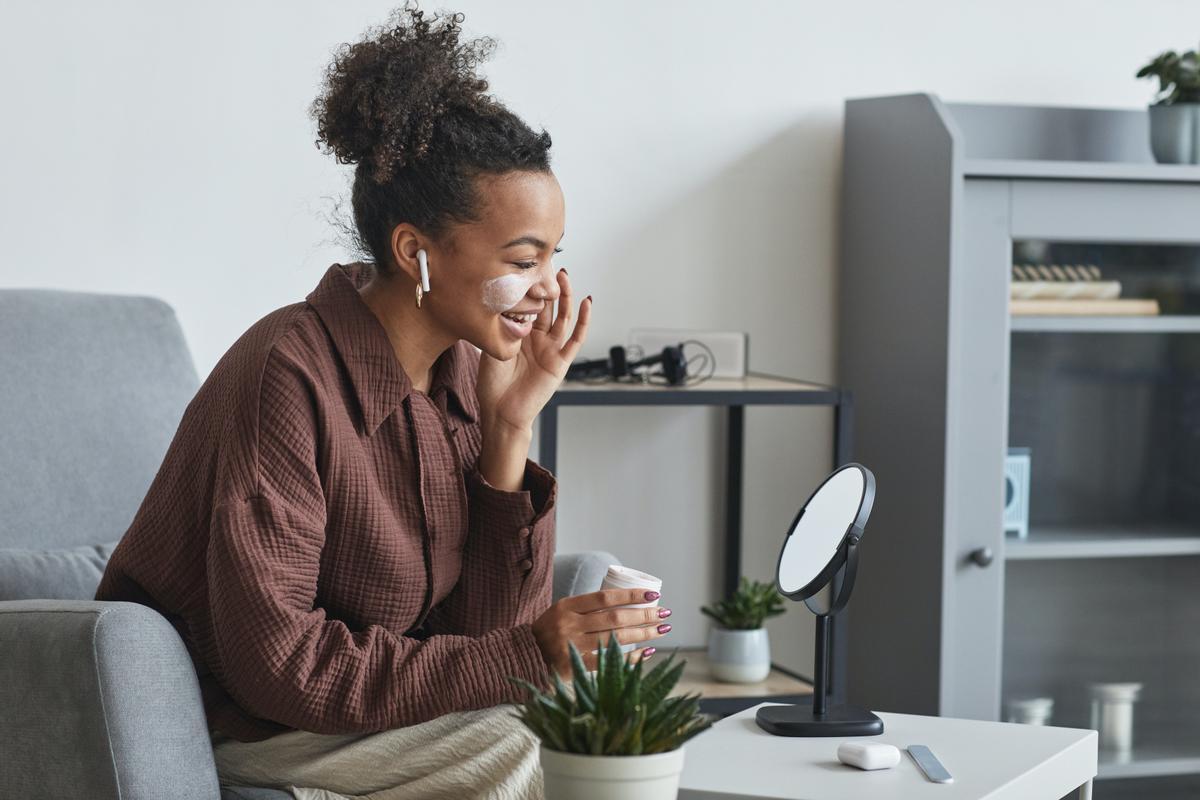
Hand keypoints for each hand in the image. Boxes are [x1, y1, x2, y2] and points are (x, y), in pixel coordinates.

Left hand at [477, 268, 590, 436]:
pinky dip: (584, 321)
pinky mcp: (561, 362)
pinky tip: (587, 302)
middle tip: (548, 264)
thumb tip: (503, 302)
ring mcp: (551, 349)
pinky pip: (575, 339)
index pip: (529, 305)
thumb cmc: (492, 385)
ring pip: (563, 317)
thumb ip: (500, 327)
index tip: (528, 266)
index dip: (531, 287)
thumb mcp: (490, 347)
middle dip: (548, 286)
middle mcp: (538, 340)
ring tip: (566, 276)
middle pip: (548, 307)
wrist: (501, 412)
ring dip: (566, 297)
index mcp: (521, 335)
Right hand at [530, 588, 672, 676]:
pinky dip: (631, 658)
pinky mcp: (574, 666)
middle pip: (615, 618)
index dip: (631, 596)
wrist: (522, 656)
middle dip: (644, 615)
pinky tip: (647, 653)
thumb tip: (626, 603)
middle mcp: (570, 624)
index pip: (605, 597)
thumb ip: (586, 608)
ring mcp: (572, 646)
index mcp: (567, 606)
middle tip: (664, 613)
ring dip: (643, 634)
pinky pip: (609, 660)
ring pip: (615, 639)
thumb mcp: (561, 611)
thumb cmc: (548, 631)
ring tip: (662, 630)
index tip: (653, 596)